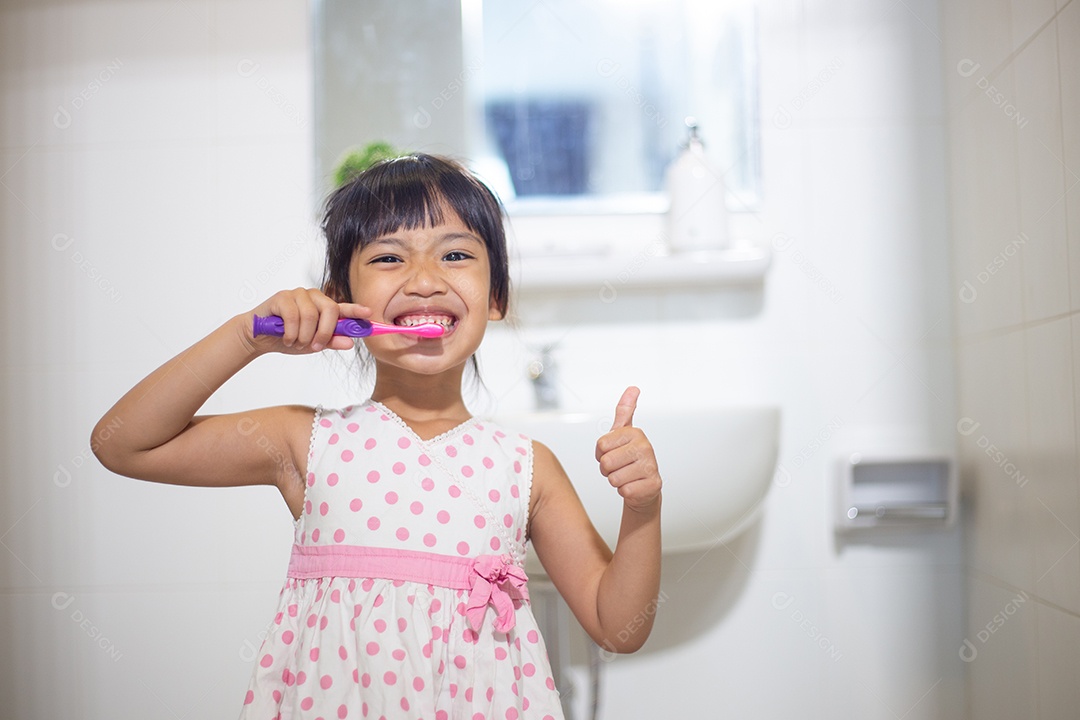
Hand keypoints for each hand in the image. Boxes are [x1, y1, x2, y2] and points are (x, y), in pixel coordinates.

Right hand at [245, 288, 370, 354]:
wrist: (260, 338)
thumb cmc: (288, 338)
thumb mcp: (312, 344)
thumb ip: (331, 341)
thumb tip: (350, 342)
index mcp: (323, 308)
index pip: (343, 308)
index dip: (356, 310)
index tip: (368, 313)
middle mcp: (313, 297)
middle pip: (330, 310)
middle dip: (324, 332)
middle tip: (314, 346)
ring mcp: (298, 295)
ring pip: (311, 315)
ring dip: (303, 336)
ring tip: (296, 342)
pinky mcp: (282, 297)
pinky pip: (293, 316)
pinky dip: (291, 333)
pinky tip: (286, 338)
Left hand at [595, 386, 661, 512]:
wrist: (643, 486)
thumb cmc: (629, 459)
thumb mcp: (623, 433)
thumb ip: (624, 410)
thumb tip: (633, 388)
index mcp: (635, 433)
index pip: (601, 446)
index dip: (601, 454)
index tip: (613, 452)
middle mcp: (645, 447)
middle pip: (606, 462)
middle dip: (607, 469)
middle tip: (619, 467)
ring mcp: (651, 466)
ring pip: (613, 478)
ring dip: (616, 481)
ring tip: (626, 476)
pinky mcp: (652, 485)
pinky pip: (624, 491)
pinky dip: (624, 491)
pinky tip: (633, 485)